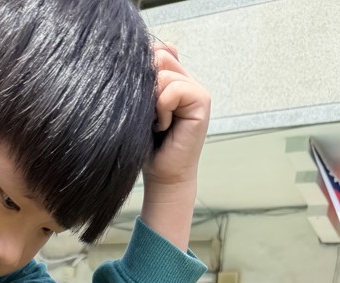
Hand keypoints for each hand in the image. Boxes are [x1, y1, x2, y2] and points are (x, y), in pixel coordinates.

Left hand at [139, 42, 210, 250]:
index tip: (139, 100)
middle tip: (148, 114)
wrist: (161, 176)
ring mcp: (196, 89)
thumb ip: (142, 79)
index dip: (142, 69)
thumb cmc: (146, 145)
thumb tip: (142, 53)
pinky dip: (162, 109)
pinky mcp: (202, 100)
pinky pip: (174, 89)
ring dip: (153, 102)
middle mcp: (186, 79)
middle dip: (146, 85)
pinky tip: (164, 126)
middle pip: (159, 56)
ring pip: (164, 73)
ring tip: (157, 123)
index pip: (156, 50)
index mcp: (172, 78)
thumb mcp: (138, 107)